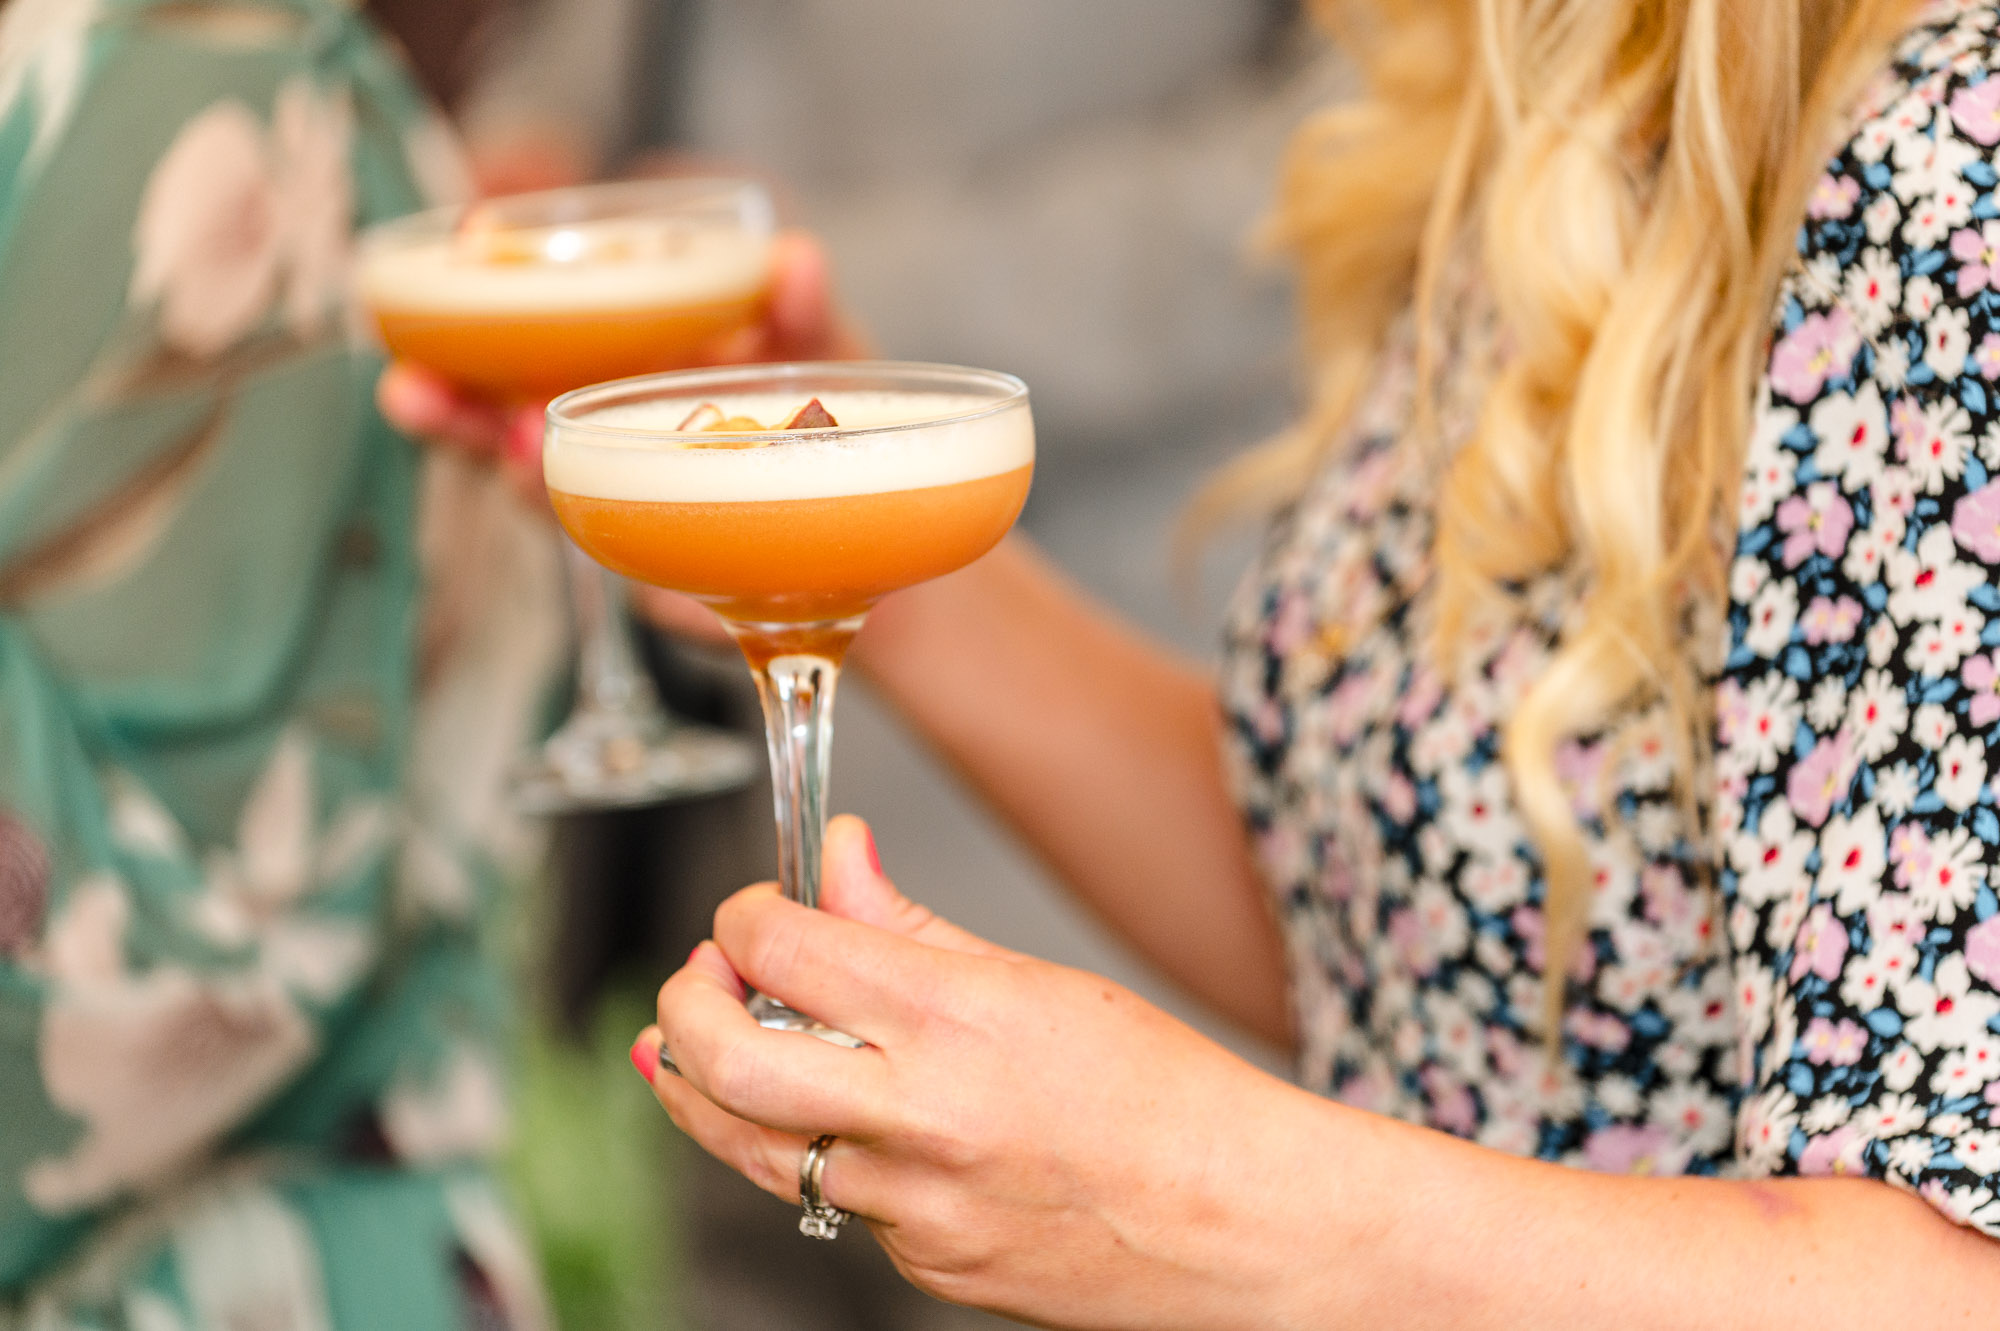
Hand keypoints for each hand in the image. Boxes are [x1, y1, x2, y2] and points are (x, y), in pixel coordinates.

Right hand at [373, 228, 867, 507]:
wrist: (884, 521)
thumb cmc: (843, 418)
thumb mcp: (822, 354)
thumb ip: (801, 314)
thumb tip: (798, 255)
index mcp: (633, 360)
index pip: (537, 331)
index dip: (480, 313)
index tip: (446, 282)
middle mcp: (612, 424)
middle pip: (504, 412)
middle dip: (452, 405)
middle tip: (409, 392)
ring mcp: (629, 493)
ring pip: (538, 481)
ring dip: (509, 465)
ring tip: (509, 446)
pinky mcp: (662, 561)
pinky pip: (610, 541)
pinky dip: (593, 519)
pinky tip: (577, 492)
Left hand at [632, 817, 1325, 1329]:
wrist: (1241, 1227)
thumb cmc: (1169, 1098)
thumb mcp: (1040, 980)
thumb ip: (914, 925)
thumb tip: (839, 860)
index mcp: (959, 1020)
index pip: (787, 948)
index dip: (745, 916)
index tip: (754, 913)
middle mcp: (923, 1117)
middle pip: (725, 1060)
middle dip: (683, 1007)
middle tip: (697, 978)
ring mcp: (914, 1207)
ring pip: (750, 1146)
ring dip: (705, 1088)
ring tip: (702, 1048)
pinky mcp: (921, 1266)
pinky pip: (832, 1198)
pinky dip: (814, 1148)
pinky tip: (839, 1119)